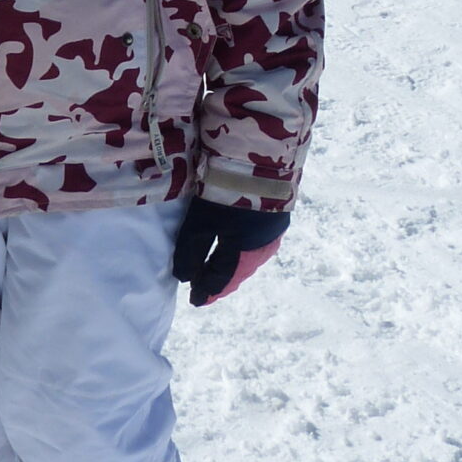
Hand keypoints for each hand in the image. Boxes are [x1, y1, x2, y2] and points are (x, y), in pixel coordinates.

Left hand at [172, 194, 287, 306]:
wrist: (263, 161)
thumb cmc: (229, 193)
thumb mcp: (202, 222)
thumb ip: (192, 251)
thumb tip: (184, 278)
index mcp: (243, 254)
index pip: (222, 281)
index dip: (207, 291)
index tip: (196, 300)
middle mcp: (261, 250)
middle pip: (238, 273)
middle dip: (220, 282)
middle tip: (205, 289)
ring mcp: (272, 235)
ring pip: (249, 261)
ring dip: (233, 269)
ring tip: (218, 272)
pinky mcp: (276, 219)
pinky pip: (257, 247)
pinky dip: (243, 254)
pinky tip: (237, 250)